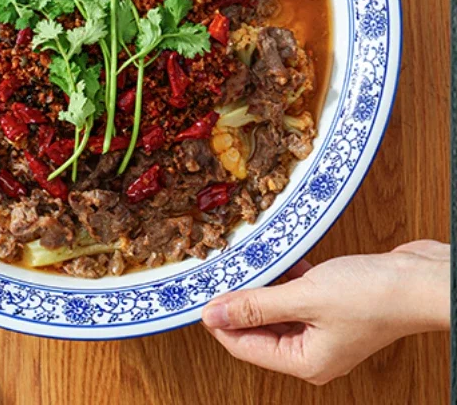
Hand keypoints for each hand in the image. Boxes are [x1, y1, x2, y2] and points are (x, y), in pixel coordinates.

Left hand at [200, 240, 449, 384]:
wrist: (421, 280)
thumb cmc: (372, 295)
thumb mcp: (304, 298)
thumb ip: (255, 305)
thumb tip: (212, 315)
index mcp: (305, 362)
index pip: (244, 347)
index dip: (219, 321)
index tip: (199, 295)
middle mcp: (313, 351)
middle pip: (258, 328)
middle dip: (239, 301)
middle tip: (219, 272)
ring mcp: (324, 329)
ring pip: (276, 308)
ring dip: (262, 286)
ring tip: (243, 262)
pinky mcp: (333, 306)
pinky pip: (296, 294)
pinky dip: (285, 277)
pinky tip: (277, 258)